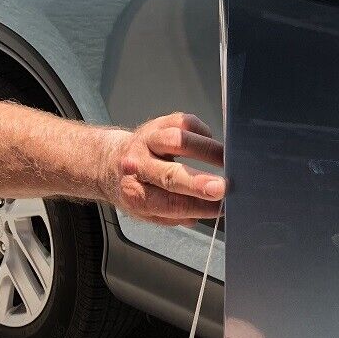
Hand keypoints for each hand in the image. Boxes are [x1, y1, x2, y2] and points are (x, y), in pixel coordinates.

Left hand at [100, 113, 224, 225]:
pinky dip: (202, 133)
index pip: (169, 204)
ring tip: (225, 160)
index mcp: (136, 194)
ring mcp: (148, 141)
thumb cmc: (139, 188)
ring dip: (205, 150)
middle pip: (169, 175)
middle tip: (222, 188)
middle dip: (198, 182)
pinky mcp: (160, 122)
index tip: (220, 207)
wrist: (112, 162)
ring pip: (176, 141)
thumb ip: (178, 215)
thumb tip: (211, 210)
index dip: (198, 206)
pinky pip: (184, 122)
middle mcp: (138, 165)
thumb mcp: (151, 212)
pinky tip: (210, 144)